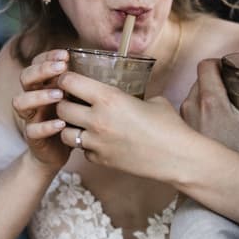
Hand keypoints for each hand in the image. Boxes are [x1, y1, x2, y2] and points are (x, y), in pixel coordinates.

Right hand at [12, 49, 71, 170]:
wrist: (59, 151)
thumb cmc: (71, 118)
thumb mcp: (76, 98)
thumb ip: (79, 84)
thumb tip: (102, 64)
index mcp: (42, 85)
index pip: (36, 63)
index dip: (47, 57)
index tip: (65, 54)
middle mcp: (33, 98)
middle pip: (25, 77)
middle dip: (42, 70)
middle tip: (61, 68)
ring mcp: (31, 117)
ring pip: (20, 102)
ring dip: (39, 96)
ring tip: (59, 95)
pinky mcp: (33, 137)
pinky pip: (32, 130)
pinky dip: (46, 126)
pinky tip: (61, 123)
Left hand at [55, 70, 189, 178]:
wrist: (177, 158)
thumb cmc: (169, 126)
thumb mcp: (151, 100)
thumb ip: (130, 95)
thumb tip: (125, 93)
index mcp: (109, 98)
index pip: (69, 82)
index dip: (66, 79)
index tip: (70, 79)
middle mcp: (97, 120)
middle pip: (60, 107)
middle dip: (63, 103)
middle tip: (72, 101)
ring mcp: (96, 142)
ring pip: (64, 132)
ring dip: (69, 126)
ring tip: (82, 123)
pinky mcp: (99, 160)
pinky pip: (81, 149)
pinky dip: (86, 144)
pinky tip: (99, 140)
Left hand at [180, 58, 238, 156]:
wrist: (214, 182)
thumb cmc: (236, 158)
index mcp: (210, 100)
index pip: (206, 65)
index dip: (218, 62)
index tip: (231, 68)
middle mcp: (192, 106)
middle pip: (200, 79)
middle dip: (216, 78)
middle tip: (234, 85)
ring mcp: (185, 118)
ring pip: (193, 94)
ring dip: (207, 93)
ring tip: (226, 102)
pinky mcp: (183, 131)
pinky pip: (189, 110)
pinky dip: (200, 109)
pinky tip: (215, 120)